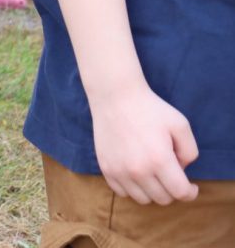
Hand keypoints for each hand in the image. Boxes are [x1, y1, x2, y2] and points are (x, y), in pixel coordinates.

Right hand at [92, 85, 199, 204]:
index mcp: (160, 160)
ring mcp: (119, 171)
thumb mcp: (181, 126)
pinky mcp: (105, 168)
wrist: (115, 98)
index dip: (190, 193)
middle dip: (172, 191)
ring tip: (154, 176)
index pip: (180, 193)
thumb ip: (190, 152)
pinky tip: (137, 175)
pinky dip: (133, 189)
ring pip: (142, 199)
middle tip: (172, 177)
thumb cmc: (151, 110)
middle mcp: (138, 170)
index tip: (191, 187)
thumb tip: (181, 170)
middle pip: (162, 199)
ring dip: (152, 192)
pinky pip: (122, 192)